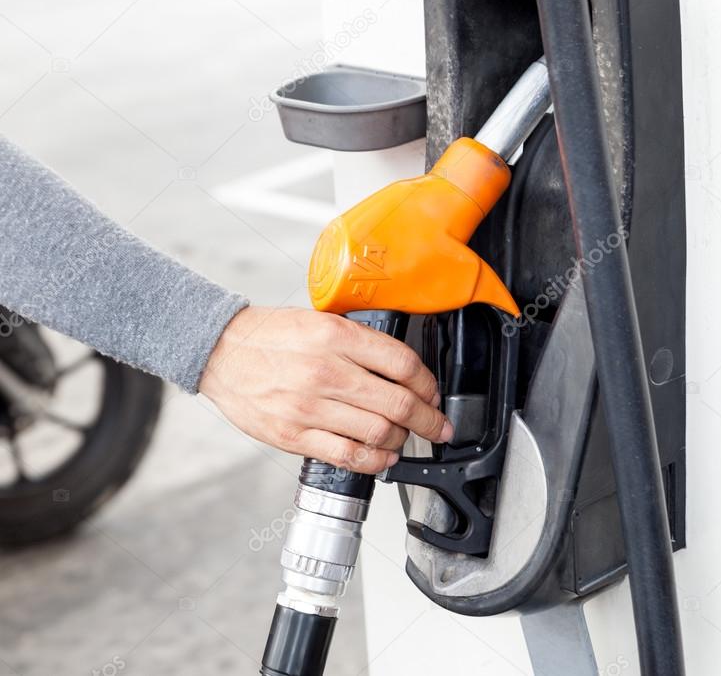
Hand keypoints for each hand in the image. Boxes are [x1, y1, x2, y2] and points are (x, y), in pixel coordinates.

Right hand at [199, 306, 451, 473]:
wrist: (219, 352)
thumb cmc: (269, 336)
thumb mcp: (321, 322)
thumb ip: (359, 343)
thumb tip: (402, 371)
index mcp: (337, 336)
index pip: (403, 364)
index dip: (428, 384)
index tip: (433, 394)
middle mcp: (326, 371)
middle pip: (399, 403)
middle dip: (429, 420)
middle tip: (438, 426)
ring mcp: (310, 406)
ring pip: (379, 432)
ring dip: (403, 440)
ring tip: (406, 439)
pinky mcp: (294, 435)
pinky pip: (348, 455)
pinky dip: (375, 461)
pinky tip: (383, 457)